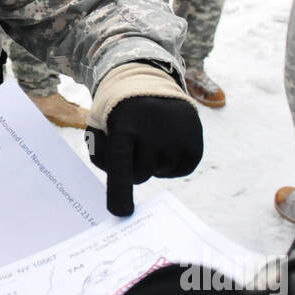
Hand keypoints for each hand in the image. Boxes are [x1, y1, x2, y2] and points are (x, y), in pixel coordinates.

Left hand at [88, 95, 203, 215]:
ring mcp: (178, 135)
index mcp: (125, 125)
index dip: (120, 190)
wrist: (148, 81)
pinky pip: (181, 169)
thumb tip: (120, 185)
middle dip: (134, 169)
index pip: (121, 164)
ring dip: (154, 163)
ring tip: (151, 137)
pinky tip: (166, 144)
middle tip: (134, 146)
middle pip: (141, 175)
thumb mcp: (98, 125)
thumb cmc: (117, 112)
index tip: (121, 213)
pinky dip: (171, 164)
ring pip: (161, 171)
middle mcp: (155, 130)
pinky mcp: (195, 140)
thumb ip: (100, 155)